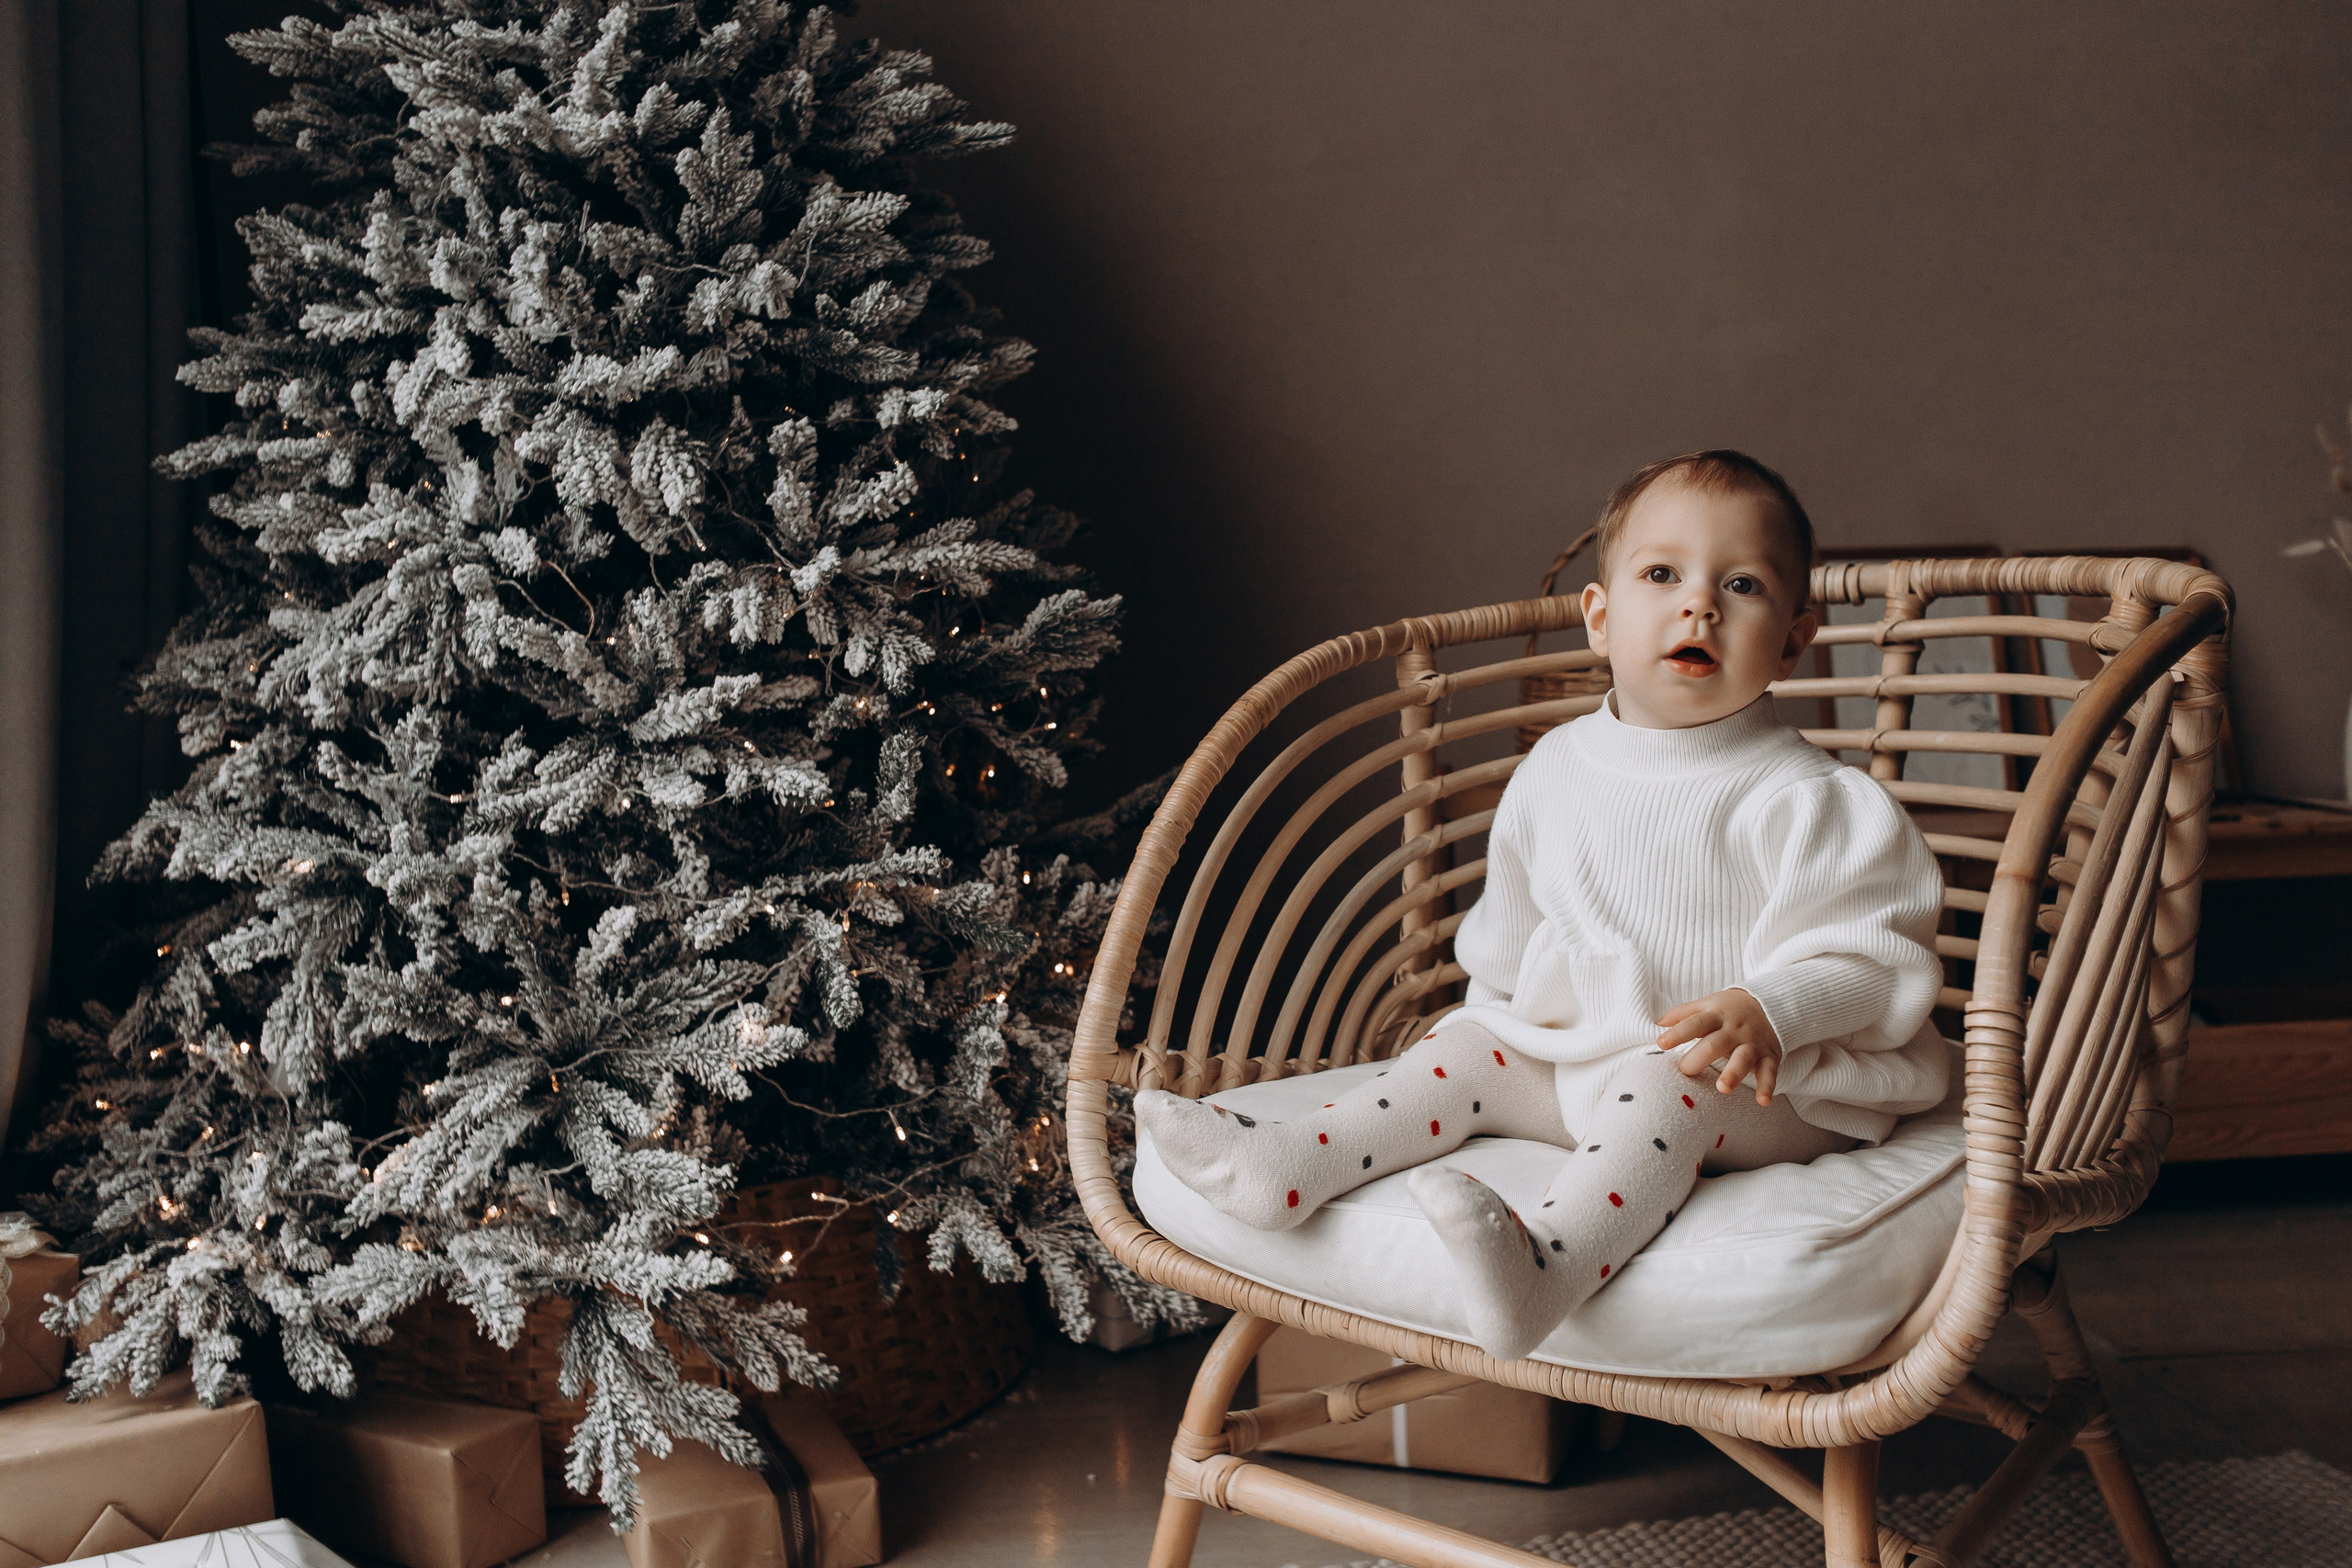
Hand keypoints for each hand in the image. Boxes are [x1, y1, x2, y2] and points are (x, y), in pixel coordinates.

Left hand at [1658, 988, 1782, 1105]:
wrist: (1770, 1004)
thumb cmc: (1729, 1010)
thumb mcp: (1707, 1004)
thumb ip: (1683, 1014)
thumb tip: (1658, 1022)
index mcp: (1716, 1015)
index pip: (1695, 1023)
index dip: (1678, 1033)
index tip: (1661, 1043)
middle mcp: (1734, 1030)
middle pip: (1715, 1043)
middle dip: (1699, 1057)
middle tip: (1685, 1071)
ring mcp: (1753, 1043)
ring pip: (1743, 1058)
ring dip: (1733, 1073)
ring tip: (1723, 1088)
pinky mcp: (1770, 1055)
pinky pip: (1769, 1071)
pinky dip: (1767, 1086)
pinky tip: (1763, 1101)